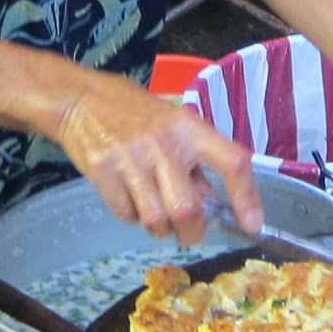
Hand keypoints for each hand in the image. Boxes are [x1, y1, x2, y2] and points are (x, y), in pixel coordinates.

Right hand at [52, 72, 262, 244]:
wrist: (80, 99)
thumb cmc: (135, 113)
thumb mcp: (173, 125)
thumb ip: (196, 163)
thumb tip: (219, 208)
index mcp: (189, 127)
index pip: (232, 161)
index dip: (246, 197)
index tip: (252, 225)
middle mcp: (163, 142)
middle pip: (187, 209)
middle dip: (191, 231)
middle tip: (188, 232)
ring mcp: (130, 156)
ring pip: (155, 220)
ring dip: (159, 229)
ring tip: (155, 214)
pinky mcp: (102, 170)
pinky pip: (125, 215)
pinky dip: (130, 216)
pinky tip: (128, 196)